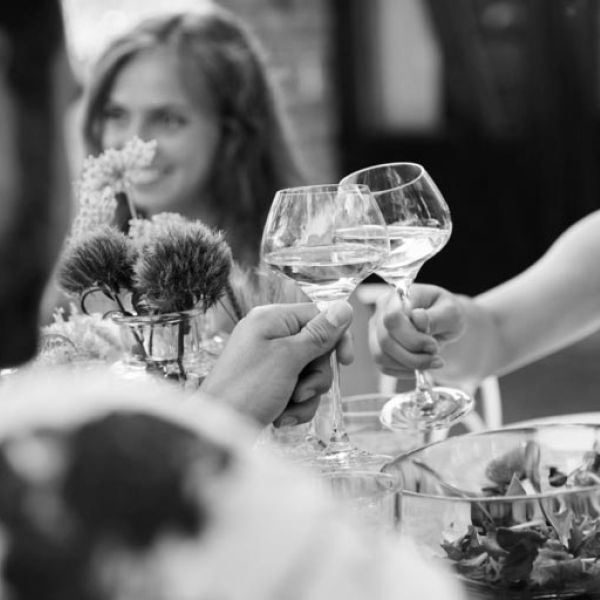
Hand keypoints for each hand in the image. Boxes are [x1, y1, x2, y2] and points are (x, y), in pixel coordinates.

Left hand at [200, 301, 353, 425]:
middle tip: (301, 390)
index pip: (318, 315)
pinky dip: (295, 405)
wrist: (218, 430)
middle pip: (317, 347)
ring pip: (310, 372)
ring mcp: (268, 359)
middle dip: (315, 375)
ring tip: (287, 407)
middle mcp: (269, 334)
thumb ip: (319, 334)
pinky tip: (280, 417)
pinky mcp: (268, 382)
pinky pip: (297, 388)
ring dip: (306, 395)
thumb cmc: (247, 389)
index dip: (336, 337)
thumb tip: (345, 307)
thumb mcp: (288, 358)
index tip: (346, 361)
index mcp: (272, 319)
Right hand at [369, 284, 464, 377]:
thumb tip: (417, 318)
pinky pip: (385, 366)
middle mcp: (380, 312)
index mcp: (397, 297)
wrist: (444, 323)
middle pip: (385, 340)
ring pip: (381, 356)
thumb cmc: (446, 313)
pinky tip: (422, 364)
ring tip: (432, 361)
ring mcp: (376, 332)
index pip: (392, 318)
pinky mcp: (378, 349)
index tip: (433, 345)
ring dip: (410, 364)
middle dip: (413, 355)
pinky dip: (405, 370)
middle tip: (436, 355)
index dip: (412, 337)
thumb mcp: (451, 312)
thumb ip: (435, 316)